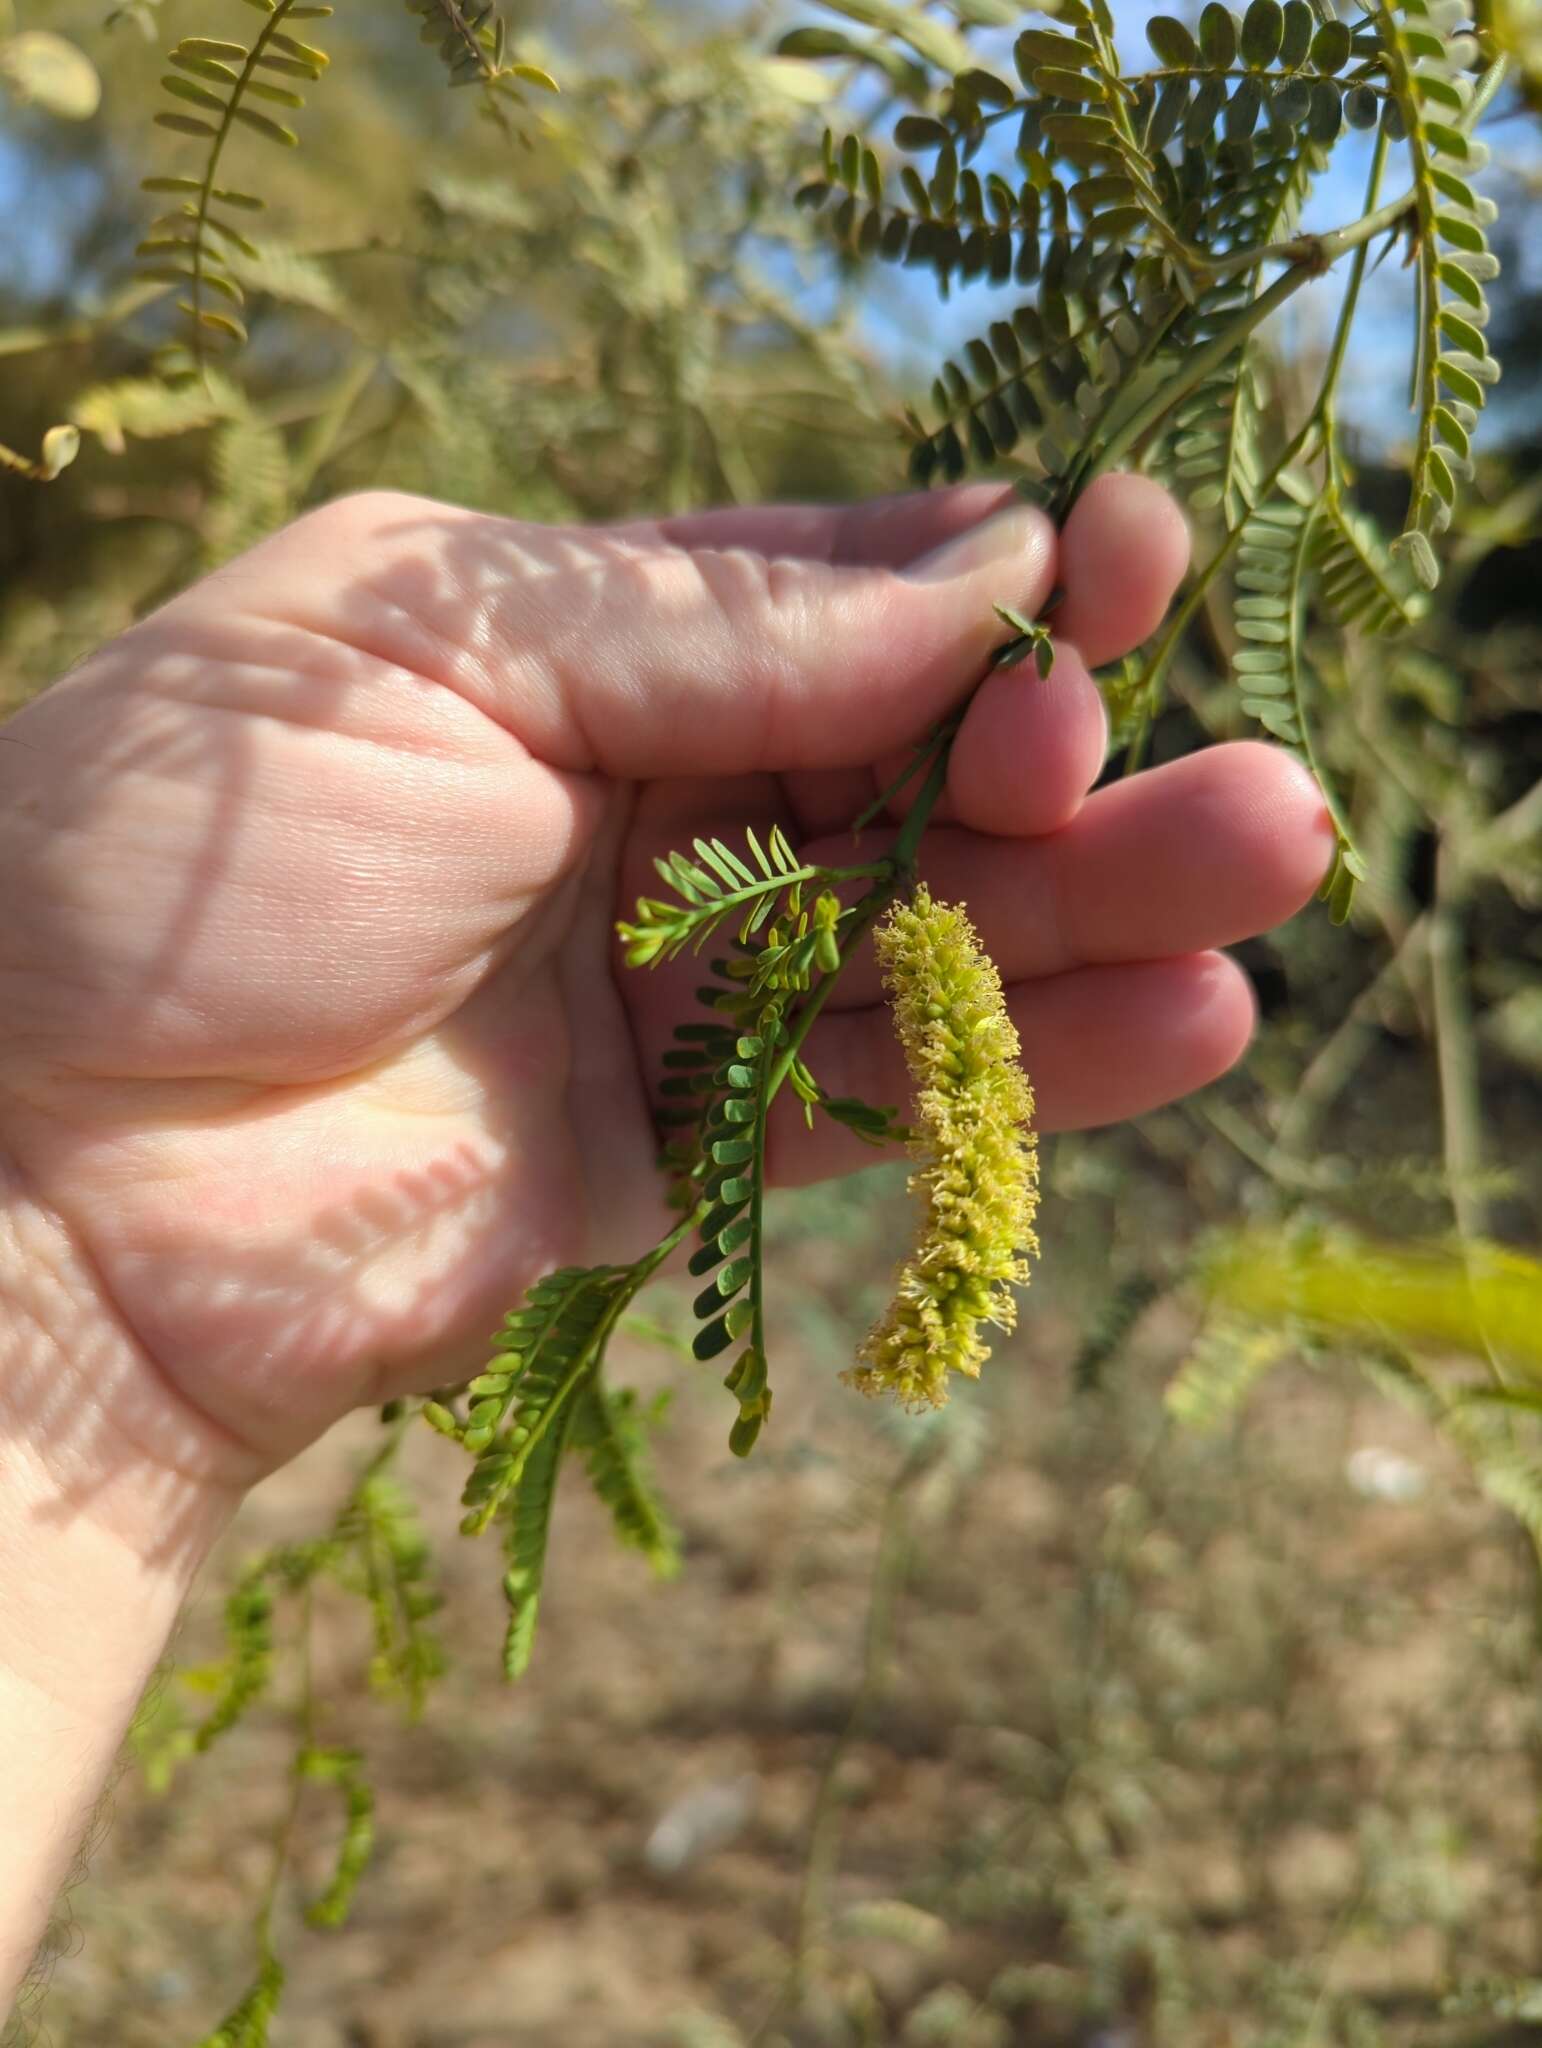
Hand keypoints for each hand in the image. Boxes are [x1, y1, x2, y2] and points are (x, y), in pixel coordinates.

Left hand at [0, 476, 1330, 1488]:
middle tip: (1201, 747)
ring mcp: (671, 983)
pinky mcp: (686, 1148)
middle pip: (913, 769)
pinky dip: (1029, 1067)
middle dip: (1070, 751)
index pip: (830, 596)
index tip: (1122, 563)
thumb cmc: (190, 862)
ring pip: (932, 934)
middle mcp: (640, 807)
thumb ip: (718, 626)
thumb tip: (984, 570)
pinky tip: (1180, 1026)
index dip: (984, 581)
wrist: (46, 1174)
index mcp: (571, 647)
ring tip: (1264, 859)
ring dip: (1103, 905)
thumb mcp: (434, 648)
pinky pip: (888, 1095)